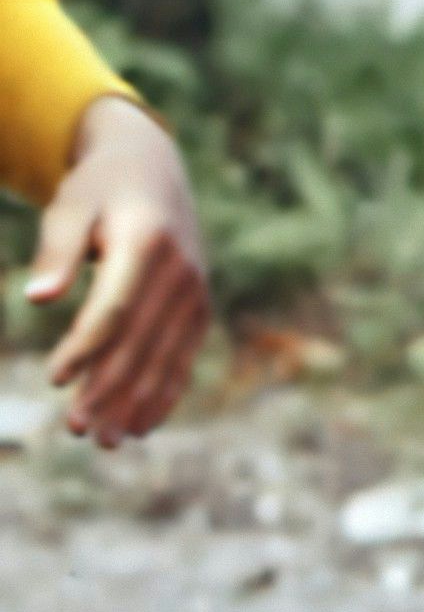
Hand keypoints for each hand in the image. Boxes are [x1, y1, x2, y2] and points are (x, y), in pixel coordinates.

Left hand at [29, 94, 209, 446]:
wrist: (153, 170)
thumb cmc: (99, 190)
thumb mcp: (70, 206)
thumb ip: (57, 251)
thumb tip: (36, 297)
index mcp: (146, 242)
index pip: (114, 308)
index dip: (85, 348)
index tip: (54, 379)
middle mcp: (180, 272)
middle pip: (139, 343)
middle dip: (107, 390)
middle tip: (76, 429)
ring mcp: (195, 294)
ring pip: (162, 360)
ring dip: (133, 404)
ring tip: (104, 441)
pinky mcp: (199, 310)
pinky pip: (181, 360)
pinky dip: (162, 396)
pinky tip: (141, 427)